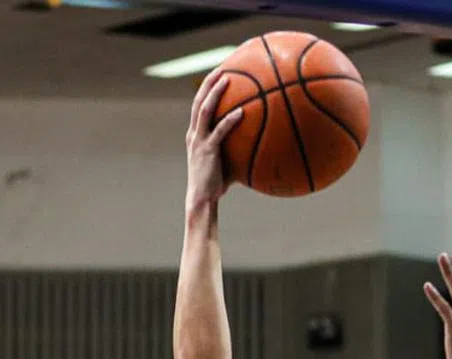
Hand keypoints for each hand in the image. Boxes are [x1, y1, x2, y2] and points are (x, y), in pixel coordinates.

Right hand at [185, 71, 243, 209]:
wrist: (202, 200)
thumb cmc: (215, 185)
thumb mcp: (225, 164)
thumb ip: (236, 151)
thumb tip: (258, 148)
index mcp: (195, 134)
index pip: (199, 105)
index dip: (207, 89)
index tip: (218, 74)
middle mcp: (194, 133)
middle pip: (199, 100)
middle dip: (209, 82)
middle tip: (222, 66)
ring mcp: (199, 141)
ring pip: (204, 109)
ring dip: (215, 92)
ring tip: (227, 77)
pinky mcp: (207, 151)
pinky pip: (219, 131)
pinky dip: (230, 120)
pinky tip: (242, 111)